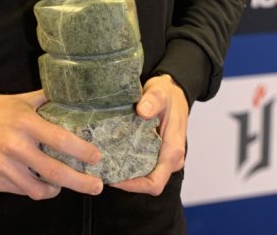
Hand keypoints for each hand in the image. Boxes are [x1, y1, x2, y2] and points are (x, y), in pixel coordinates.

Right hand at [0, 89, 103, 199]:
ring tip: (65, 184)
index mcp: (25, 123)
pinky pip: (22, 192)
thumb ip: (46, 99)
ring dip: (57, 189)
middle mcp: (15, 146)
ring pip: (38, 189)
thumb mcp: (23, 100)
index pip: (60, 139)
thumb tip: (72, 93)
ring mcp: (4, 166)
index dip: (81, 151)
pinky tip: (39, 182)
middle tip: (96, 186)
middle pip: (54, 172)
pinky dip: (35, 189)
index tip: (97, 156)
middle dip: (80, 181)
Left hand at [111, 74, 188, 195]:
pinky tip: (112, 155)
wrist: (173, 91)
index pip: (154, 182)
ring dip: (126, 172)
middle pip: (147, 182)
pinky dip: (128, 163)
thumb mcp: (160, 92)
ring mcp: (163, 157)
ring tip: (103, 163)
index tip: (113, 178)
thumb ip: (152, 100)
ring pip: (144, 174)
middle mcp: (170, 159)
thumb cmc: (168, 94)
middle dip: (125, 180)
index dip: (134, 186)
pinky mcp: (156, 152)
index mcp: (173, 150)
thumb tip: (142, 111)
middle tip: (102, 169)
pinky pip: (143, 164)